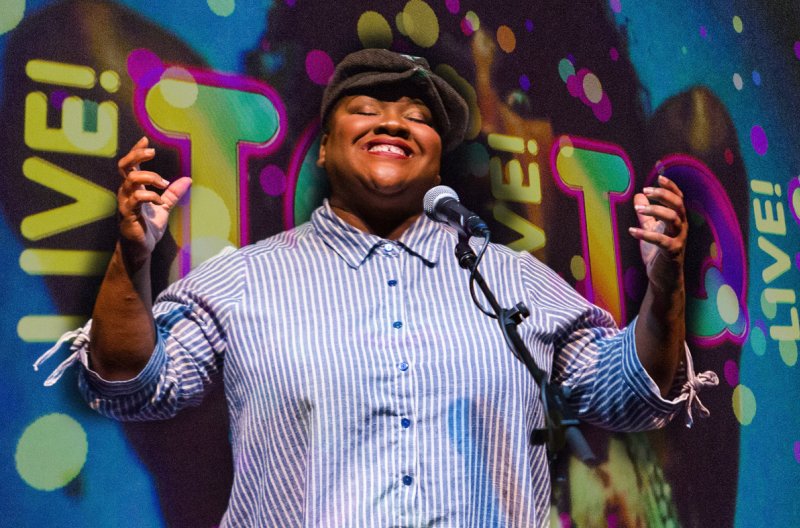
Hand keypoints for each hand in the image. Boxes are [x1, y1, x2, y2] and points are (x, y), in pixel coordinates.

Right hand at [117, 137, 190, 260]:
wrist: (141, 248)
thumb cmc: (149, 227)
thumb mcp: (164, 207)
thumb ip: (173, 193)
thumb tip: (188, 179)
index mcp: (134, 188)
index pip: (130, 165)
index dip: (135, 151)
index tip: (145, 139)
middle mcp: (126, 192)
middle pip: (124, 166)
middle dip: (137, 156)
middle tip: (152, 152)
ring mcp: (125, 203)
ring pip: (130, 181)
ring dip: (150, 178)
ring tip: (164, 183)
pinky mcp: (127, 215)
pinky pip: (135, 200)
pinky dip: (151, 197)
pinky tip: (160, 201)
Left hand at [628, 175, 687, 288]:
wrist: (664, 278)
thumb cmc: (657, 253)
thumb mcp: (650, 230)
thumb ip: (646, 215)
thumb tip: (637, 195)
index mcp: (677, 220)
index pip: (679, 198)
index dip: (671, 187)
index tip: (659, 177)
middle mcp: (681, 227)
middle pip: (679, 204)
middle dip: (663, 195)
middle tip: (646, 190)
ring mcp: (679, 239)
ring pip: (674, 218)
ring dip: (656, 211)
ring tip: (640, 209)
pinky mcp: (672, 252)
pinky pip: (661, 240)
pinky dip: (646, 234)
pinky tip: (632, 231)